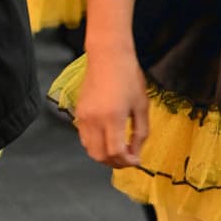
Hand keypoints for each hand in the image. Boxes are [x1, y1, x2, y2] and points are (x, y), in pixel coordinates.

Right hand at [75, 48, 149, 167]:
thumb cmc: (129, 78)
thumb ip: (141, 132)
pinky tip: (107, 139)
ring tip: (118, 151)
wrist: (108, 57)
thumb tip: (136, 154)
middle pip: (100, 156)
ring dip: (104, 156)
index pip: (116, 152)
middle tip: (128, 159)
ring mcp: (83, 117)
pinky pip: (84, 138)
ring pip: (89, 150)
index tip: (136, 161)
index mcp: (113, 118)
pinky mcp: (78, 113)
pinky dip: (95, 145)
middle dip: (115, 163)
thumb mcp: (142, 105)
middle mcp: (94, 120)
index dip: (127, 162)